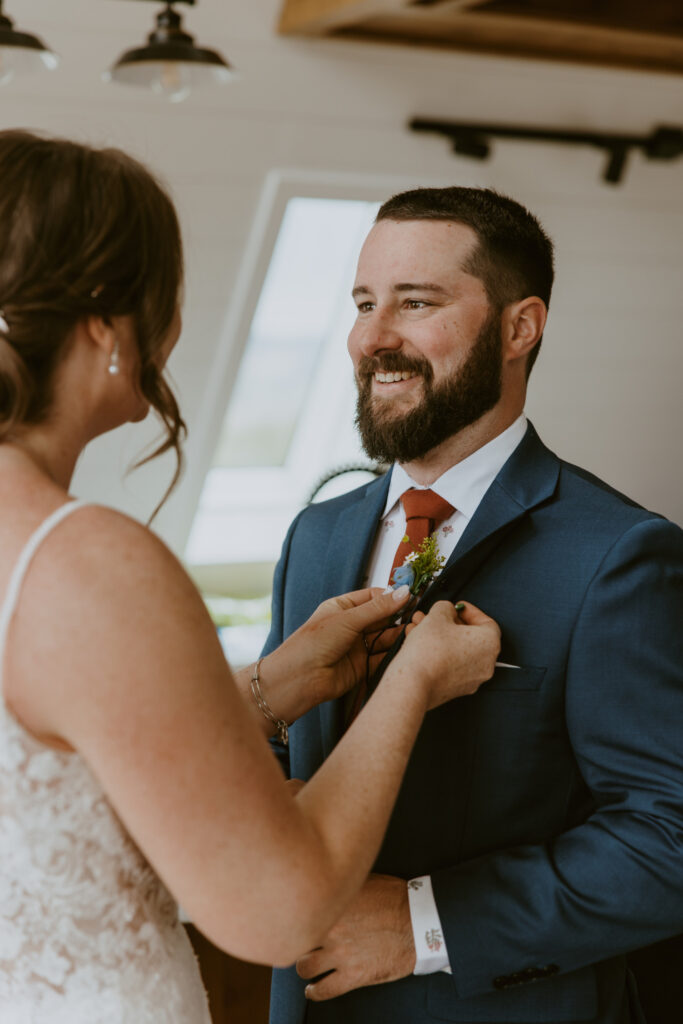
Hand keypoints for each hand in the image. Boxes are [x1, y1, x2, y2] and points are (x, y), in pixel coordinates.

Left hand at [265, 586, 410, 711]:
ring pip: (384, 637)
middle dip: (398, 616)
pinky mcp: (362, 666)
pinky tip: (406, 649)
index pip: (373, 597)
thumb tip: (403, 592)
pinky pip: (383, 657)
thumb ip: (378, 608)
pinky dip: (394, 654)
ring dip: (398, 635)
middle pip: (382, 617)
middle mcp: (351, 626)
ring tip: (415, 632)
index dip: (392, 597)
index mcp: (342, 608)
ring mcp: (357, 646)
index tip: (412, 597)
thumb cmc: (312, 644)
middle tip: (418, 615)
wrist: (300, 679)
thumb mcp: (348, 619)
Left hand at [296, 874, 414, 999]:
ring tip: (306, 965)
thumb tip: (328, 884)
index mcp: (333, 903)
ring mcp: (341, 954)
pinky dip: (315, 992)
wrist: (420, 922)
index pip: (300, 909)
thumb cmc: (396, 898)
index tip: (295, 915)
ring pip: (304, 967)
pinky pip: (324, 990)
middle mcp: (332, 929)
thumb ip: (342, 887)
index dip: (296, 913)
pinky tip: (312, 990)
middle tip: (300, 940)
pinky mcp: (354, 976)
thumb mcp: (365, 881)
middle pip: (298, 938)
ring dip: (304, 966)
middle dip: (297, 939)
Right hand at [399, 600, 500, 709]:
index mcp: (489, 643)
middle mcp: (486, 663)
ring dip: (439, 636)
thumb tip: (447, 612)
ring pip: (457, 650)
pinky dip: (438, 652)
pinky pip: (450, 664)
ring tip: (419, 627)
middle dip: (448, 623)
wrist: (412, 685)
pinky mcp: (456, 689)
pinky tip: (418, 643)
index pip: (486, 622)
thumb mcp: (437, 615)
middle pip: (469, 637)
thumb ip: (446, 607)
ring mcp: (472, 679)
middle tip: (433, 616)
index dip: (469, 611)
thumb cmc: (429, 651)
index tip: (456, 607)